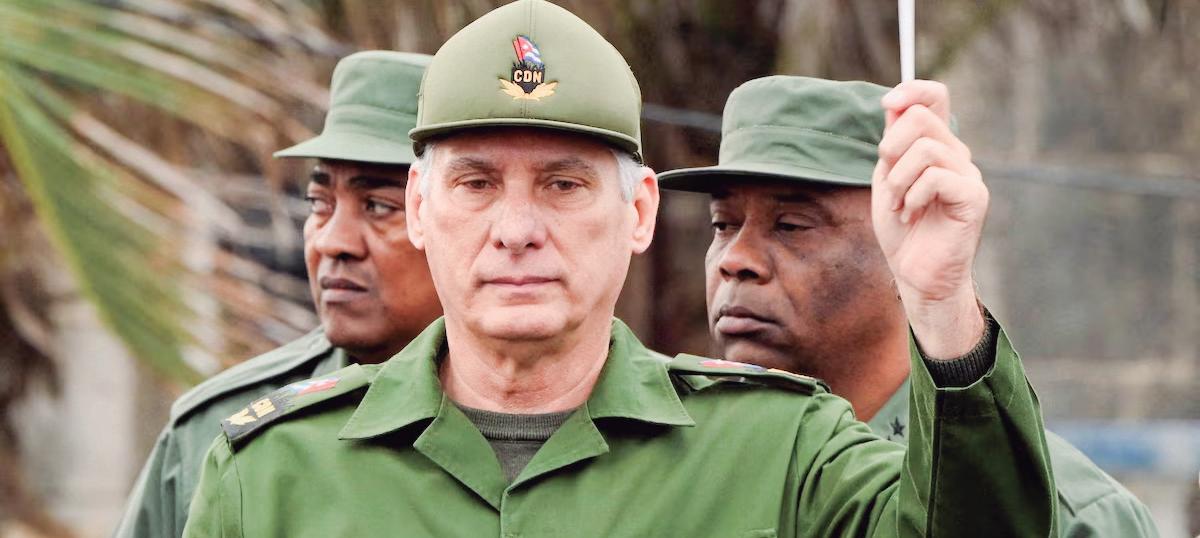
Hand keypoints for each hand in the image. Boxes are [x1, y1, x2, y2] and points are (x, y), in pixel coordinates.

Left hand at [871, 80, 986, 358]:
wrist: (916, 274)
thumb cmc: (903, 229)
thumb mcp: (888, 178)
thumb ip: (893, 142)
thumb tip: (894, 102)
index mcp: (937, 146)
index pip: (935, 96)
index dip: (912, 90)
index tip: (888, 103)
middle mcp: (957, 155)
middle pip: (921, 118)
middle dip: (891, 148)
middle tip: (890, 182)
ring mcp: (969, 175)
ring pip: (924, 149)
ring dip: (898, 181)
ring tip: (901, 205)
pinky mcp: (974, 197)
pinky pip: (935, 177)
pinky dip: (913, 196)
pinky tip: (912, 215)